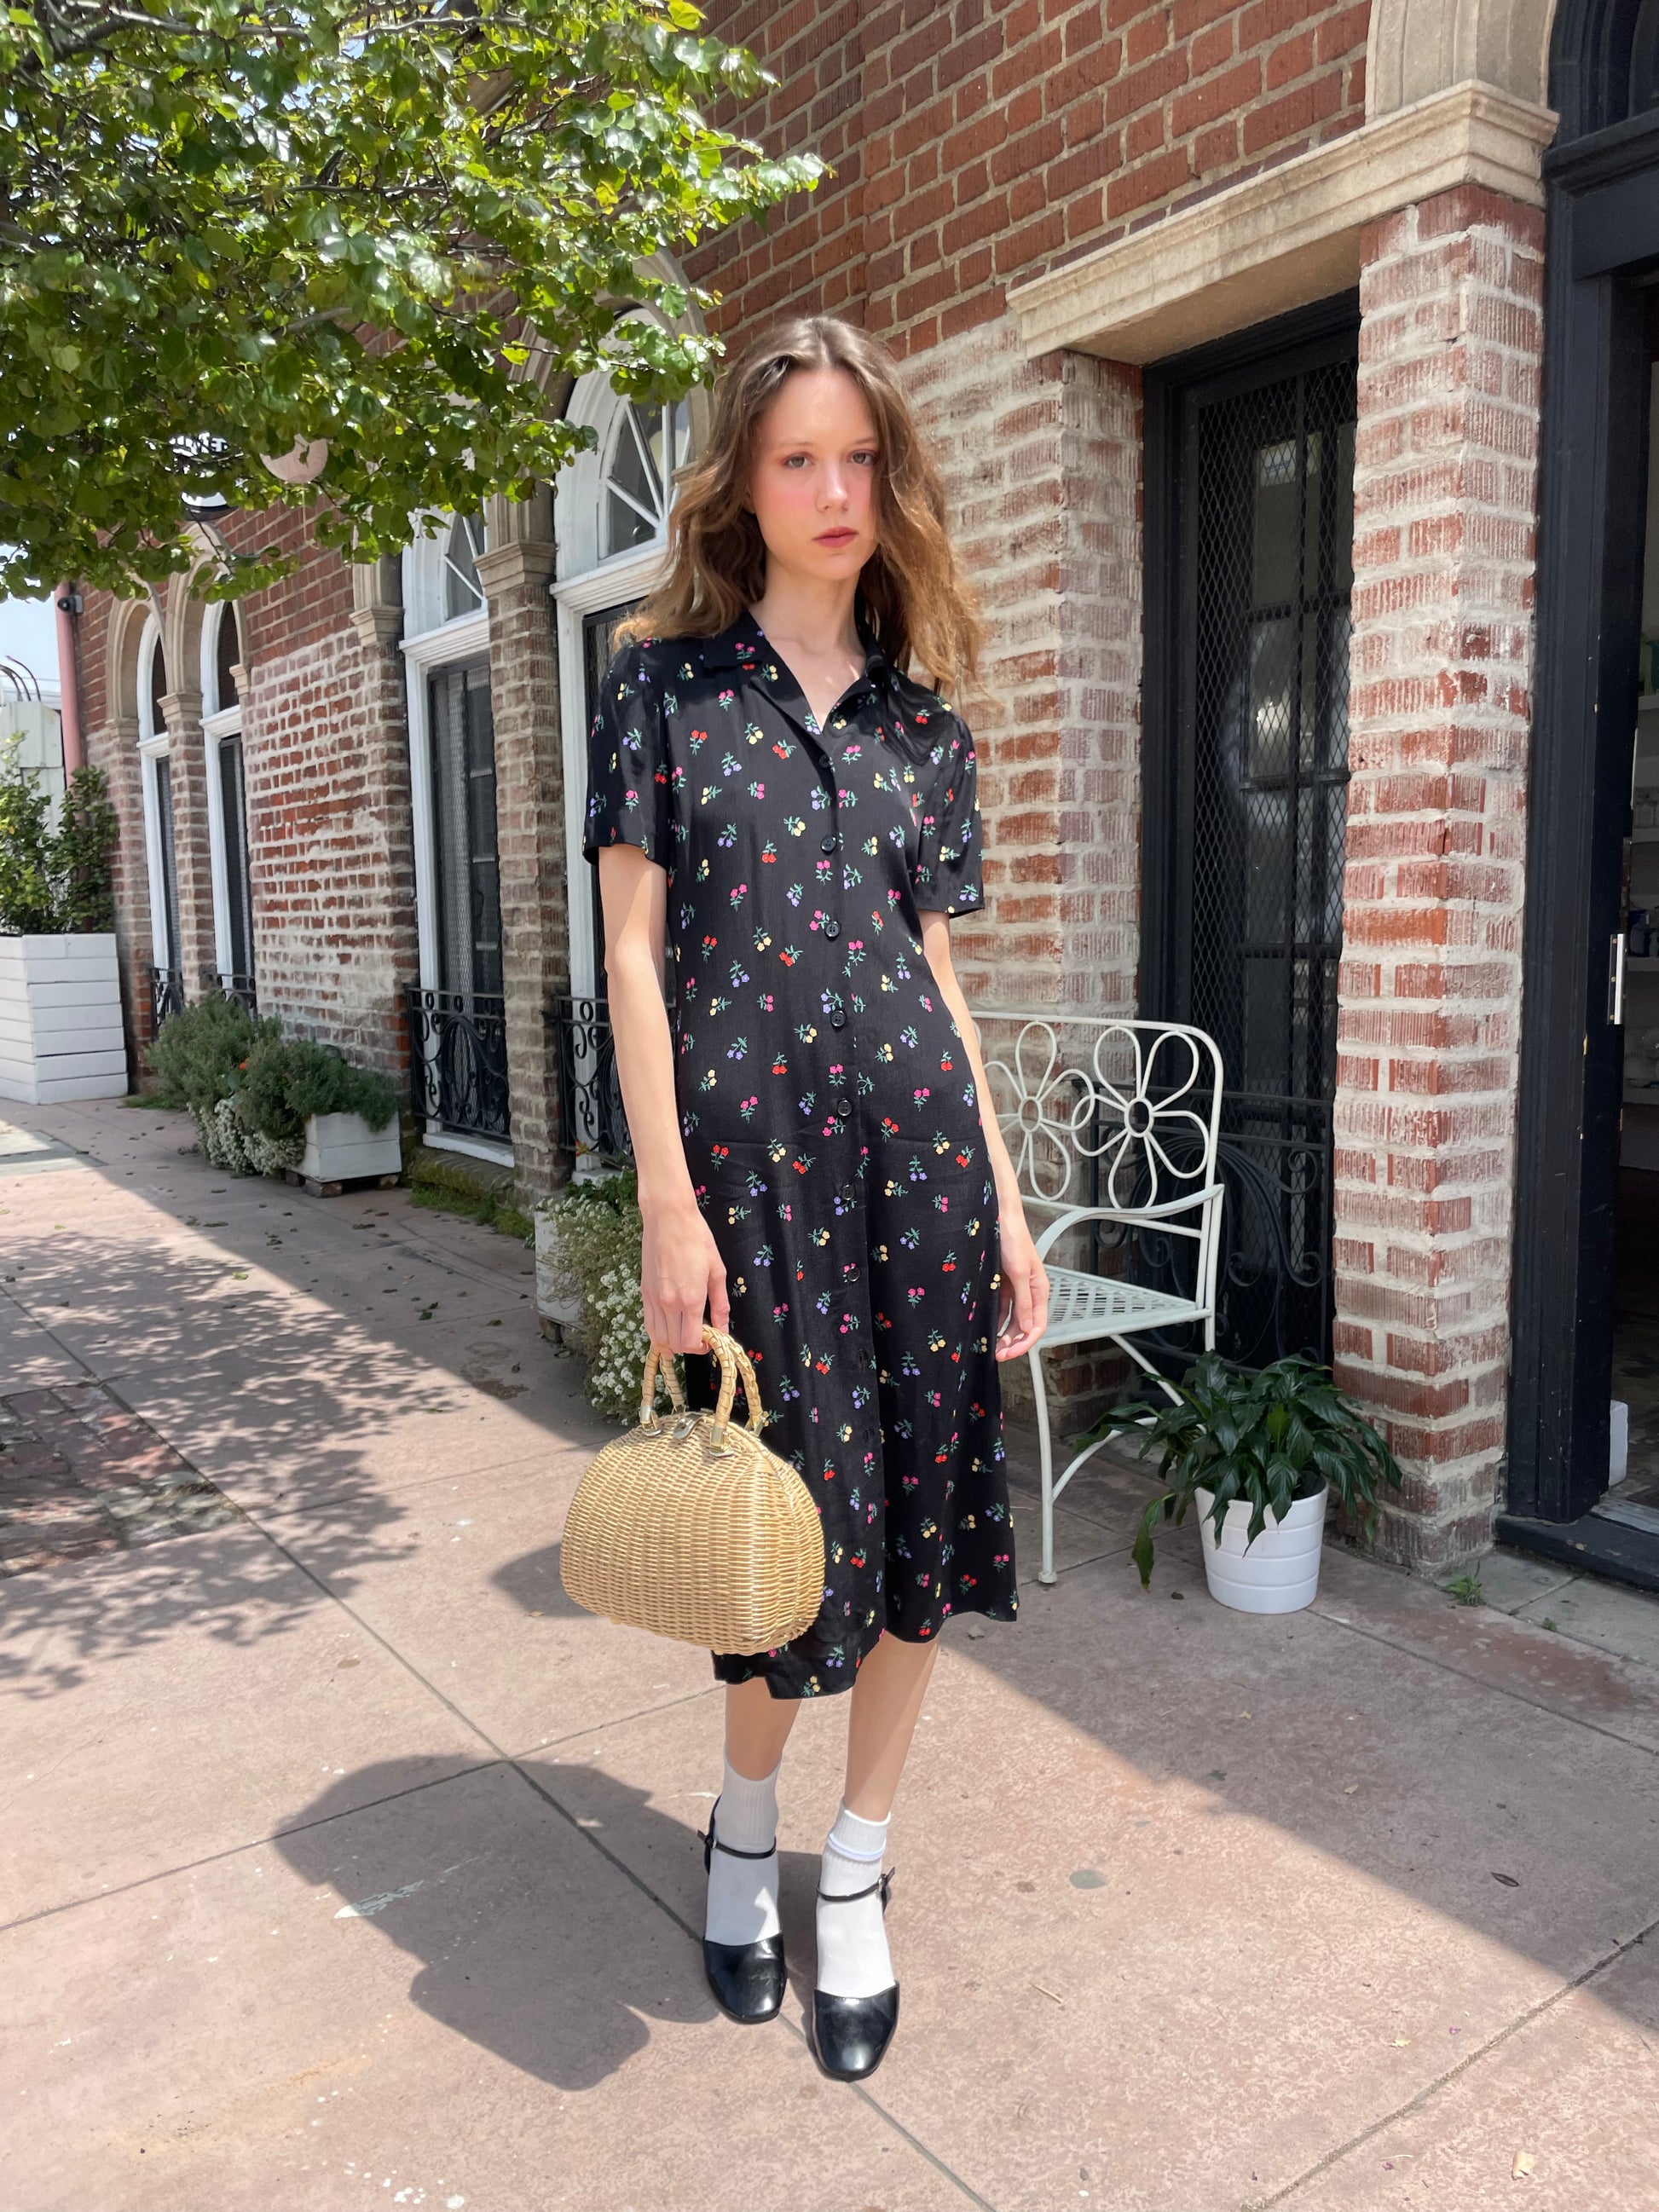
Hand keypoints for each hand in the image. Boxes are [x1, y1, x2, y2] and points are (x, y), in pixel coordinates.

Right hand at [640, 1191, 728, 1354]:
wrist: (668, 1218)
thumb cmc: (697, 1239)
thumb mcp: (717, 1271)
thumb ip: (720, 1304)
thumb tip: (723, 1328)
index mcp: (690, 1299)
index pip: (690, 1342)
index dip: (701, 1348)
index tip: (709, 1342)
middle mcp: (669, 1303)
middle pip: (674, 1344)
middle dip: (688, 1347)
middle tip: (700, 1336)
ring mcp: (653, 1299)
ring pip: (658, 1337)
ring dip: (672, 1342)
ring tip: (684, 1332)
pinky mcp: (644, 1292)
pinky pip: (648, 1323)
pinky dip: (658, 1332)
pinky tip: (669, 1325)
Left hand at [994, 1212, 1047, 1360]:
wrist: (997, 1217)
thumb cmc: (1012, 1238)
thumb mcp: (1018, 1272)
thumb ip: (1023, 1301)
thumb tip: (1026, 1327)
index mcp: (1039, 1289)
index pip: (1037, 1325)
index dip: (1024, 1342)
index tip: (1010, 1353)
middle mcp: (1028, 1291)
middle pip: (1024, 1326)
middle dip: (1012, 1342)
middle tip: (997, 1354)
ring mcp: (1014, 1288)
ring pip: (1011, 1319)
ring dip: (1003, 1334)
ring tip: (990, 1345)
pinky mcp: (1000, 1283)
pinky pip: (999, 1308)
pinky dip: (994, 1319)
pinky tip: (985, 1326)